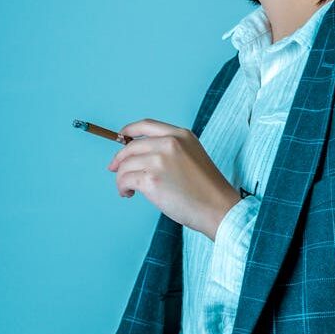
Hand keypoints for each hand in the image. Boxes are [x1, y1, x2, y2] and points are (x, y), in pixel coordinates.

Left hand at [107, 118, 241, 240]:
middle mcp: (168, 143)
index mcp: (181, 135)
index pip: (146, 125)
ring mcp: (159, 160)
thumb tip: (141, 156)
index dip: (129, 130)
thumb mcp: (193, 156)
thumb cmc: (208, 189)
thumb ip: (171, 150)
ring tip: (128, 190)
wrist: (219, 208)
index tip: (120, 137)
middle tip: (115, 170)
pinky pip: (125, 180)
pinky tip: (129, 194)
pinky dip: (122, 188)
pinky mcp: (151, 180)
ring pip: (125, 165)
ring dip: (121, 178)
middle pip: (131, 147)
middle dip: (120, 160)